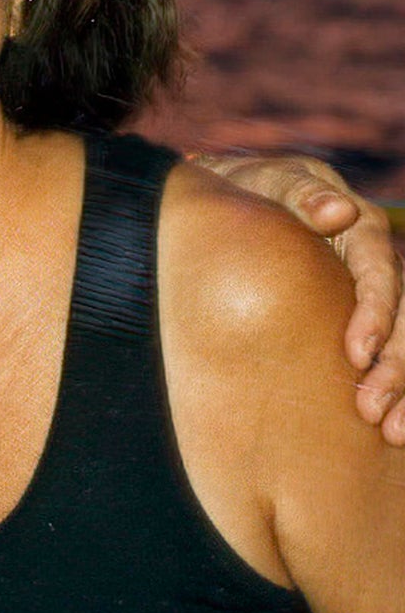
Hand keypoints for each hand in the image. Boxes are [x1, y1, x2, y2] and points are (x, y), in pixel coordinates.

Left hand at [194, 151, 404, 441]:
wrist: (224, 201)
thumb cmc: (244, 190)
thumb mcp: (267, 181)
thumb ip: (300, 192)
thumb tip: (341, 209)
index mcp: (359, 226)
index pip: (381, 271)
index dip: (375, 312)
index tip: (356, 354)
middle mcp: (375, 260)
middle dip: (396, 367)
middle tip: (371, 411)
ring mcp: (372, 291)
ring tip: (392, 432)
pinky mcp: (363, 317)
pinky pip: (392, 353)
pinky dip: (400, 389)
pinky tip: (392, 430)